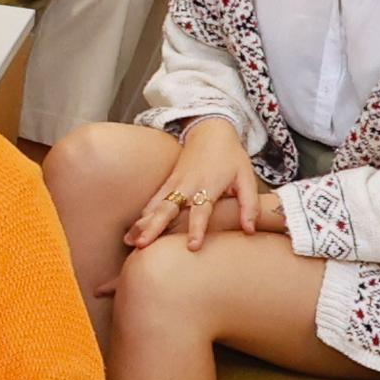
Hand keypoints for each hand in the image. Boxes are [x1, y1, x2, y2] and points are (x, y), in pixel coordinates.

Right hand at [126, 119, 270, 252]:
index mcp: (208, 186)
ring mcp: (174, 184)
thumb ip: (249, 204)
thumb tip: (250, 230)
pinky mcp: (168, 183)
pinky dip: (142, 215)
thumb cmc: (231, 157)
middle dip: (154, 227)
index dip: (197, 229)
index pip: (202, 211)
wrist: (211, 131)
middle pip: (168, 209)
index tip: (192, 247)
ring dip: (143, 223)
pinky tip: (132, 230)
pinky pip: (153, 201)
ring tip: (130, 241)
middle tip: (142, 244)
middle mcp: (187, 186)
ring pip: (155, 206)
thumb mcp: (246, 178)